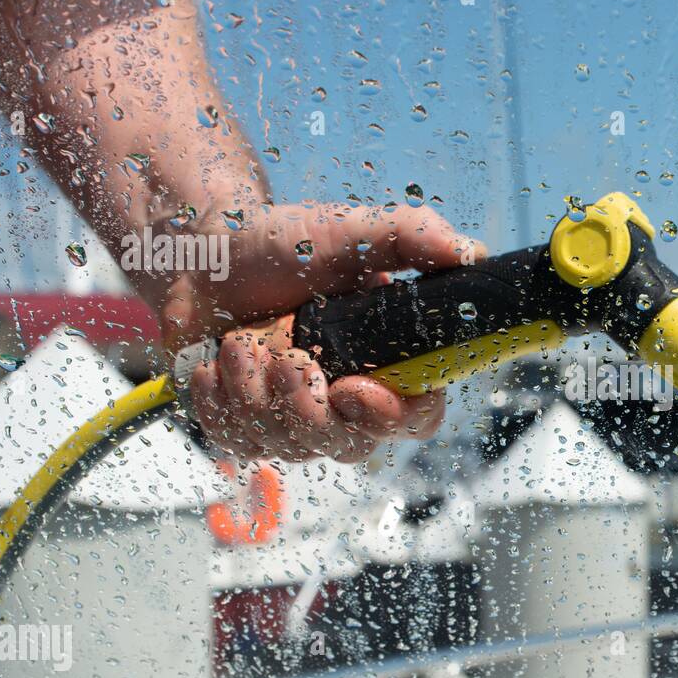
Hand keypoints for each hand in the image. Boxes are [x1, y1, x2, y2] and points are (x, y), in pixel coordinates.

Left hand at [161, 202, 483, 462]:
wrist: (208, 254)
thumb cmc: (287, 244)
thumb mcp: (352, 231)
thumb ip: (412, 237)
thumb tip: (469, 252)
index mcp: (388, 365)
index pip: (416, 419)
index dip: (392, 418)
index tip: (354, 388)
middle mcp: (347, 403)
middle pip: (351, 445)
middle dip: (307, 408)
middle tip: (285, 358)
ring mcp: (297, 422)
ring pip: (288, 446)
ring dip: (254, 390)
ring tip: (241, 339)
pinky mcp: (248, 429)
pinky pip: (239, 441)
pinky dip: (218, 400)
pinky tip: (215, 364)